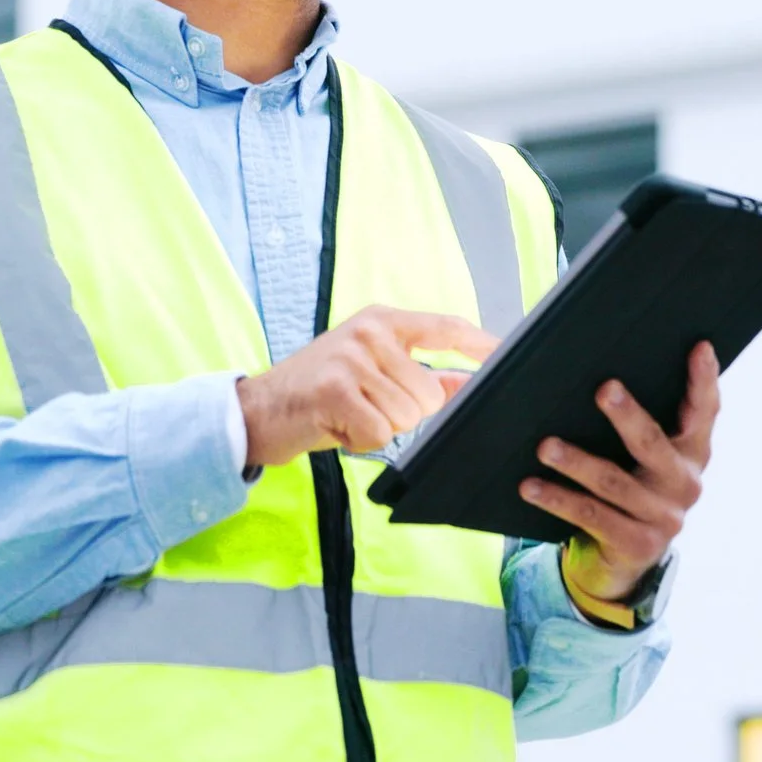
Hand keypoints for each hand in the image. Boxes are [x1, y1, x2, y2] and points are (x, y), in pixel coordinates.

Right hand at [236, 304, 498, 467]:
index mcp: (382, 321)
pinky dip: (361, 441)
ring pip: (407, 416)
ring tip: (348, 415)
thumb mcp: (371, 371)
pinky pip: (379, 433)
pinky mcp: (336, 390)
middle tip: (364, 408)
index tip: (504, 354)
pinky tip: (337, 427)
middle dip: (403, 414)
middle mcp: (369, 332)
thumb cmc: (318, 393)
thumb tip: (469, 383)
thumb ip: (420, 374)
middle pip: (429, 393)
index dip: (479, 343)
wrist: (256, 410)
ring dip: (380, 428)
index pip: (445, 327)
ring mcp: (352, 358)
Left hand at [522, 340, 719, 604]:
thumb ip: (633, 414)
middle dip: (627, 415)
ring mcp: (664, 517)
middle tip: (603, 389)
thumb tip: (579, 367)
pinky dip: (558, 499)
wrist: (625, 558)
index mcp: (692, 451)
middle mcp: (685, 483)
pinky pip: (591, 515)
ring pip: (614, 483)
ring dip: (576, 462)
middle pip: (653, 443)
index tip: (699, 347)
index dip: (704, 379)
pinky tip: (531, 486)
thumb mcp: (641, 454)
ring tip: (544, 446)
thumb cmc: (629, 484)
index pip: (705, 410)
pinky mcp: (637, 544)